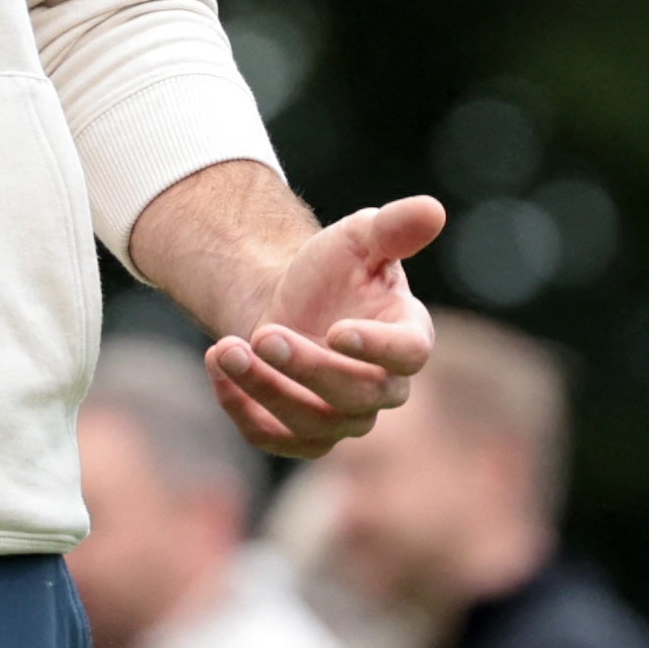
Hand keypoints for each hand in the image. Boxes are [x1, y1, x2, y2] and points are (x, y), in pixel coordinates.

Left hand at [204, 198, 443, 459]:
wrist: (284, 298)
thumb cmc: (331, 269)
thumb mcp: (358, 238)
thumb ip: (393, 227)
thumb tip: (432, 209)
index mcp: (408, 337)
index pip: (408, 355)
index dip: (376, 348)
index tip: (336, 331)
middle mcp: (382, 387)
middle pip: (357, 397)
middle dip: (307, 368)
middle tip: (263, 334)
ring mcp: (342, 417)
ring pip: (313, 424)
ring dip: (264, 389)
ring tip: (224, 348)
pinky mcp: (300, 433)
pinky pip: (272, 438)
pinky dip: (240, 408)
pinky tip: (216, 365)